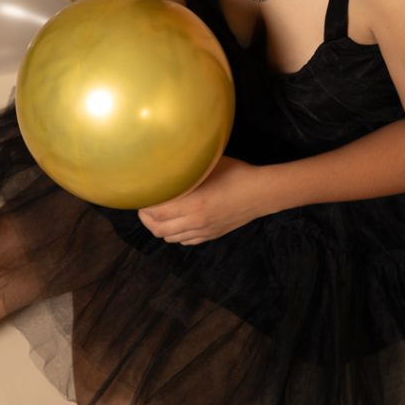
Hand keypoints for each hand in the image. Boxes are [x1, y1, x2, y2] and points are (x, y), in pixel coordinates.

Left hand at [138, 157, 269, 245]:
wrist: (261, 192)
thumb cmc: (236, 173)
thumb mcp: (208, 166)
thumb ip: (187, 170)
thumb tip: (168, 163)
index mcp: (192, 203)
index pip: (156, 213)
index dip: (144, 206)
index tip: (142, 196)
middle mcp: (195, 221)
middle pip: (158, 229)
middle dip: (147, 219)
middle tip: (146, 207)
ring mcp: (204, 231)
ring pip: (170, 238)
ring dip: (160, 228)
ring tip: (159, 215)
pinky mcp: (212, 235)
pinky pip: (186, 241)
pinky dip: (176, 234)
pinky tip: (178, 223)